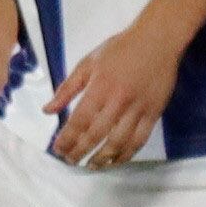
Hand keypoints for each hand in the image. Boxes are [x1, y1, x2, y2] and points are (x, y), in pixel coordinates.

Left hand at [45, 19, 182, 166]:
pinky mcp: (154, 113)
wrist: (157, 40)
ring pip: (119, 142)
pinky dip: (126, 154)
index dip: (67, 138)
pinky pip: (139, 140)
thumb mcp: (88, 63)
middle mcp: (118, 101)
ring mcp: (138, 109)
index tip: (58, 149)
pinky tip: (115, 160)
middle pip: (97, 134)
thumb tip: (48, 111)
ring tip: (90, 166)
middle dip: (80, 151)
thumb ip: (67, 88)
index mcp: (100, 87)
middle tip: (70, 161)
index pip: (80, 120)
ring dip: (102, 158)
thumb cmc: (119, 49)